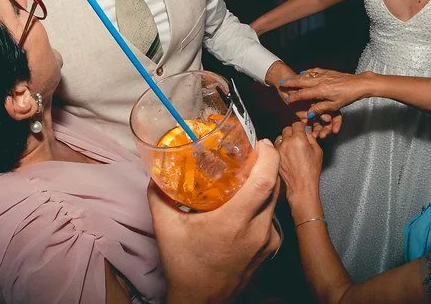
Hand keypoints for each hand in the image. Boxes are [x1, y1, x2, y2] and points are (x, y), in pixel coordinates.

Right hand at [149, 139, 281, 303]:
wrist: (200, 301)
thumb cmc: (184, 266)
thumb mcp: (166, 228)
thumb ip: (159, 196)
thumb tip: (156, 172)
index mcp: (234, 221)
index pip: (264, 181)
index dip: (268, 157)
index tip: (261, 143)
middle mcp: (257, 231)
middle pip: (274, 187)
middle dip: (268, 165)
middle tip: (252, 152)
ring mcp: (267, 242)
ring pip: (274, 202)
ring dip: (265, 184)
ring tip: (248, 175)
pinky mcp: (270, 249)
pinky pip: (271, 218)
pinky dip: (262, 205)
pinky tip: (246, 203)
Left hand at [274, 122, 322, 214]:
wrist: (301, 186)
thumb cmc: (311, 171)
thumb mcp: (317, 151)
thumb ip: (311, 138)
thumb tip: (306, 132)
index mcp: (298, 139)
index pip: (297, 124)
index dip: (301, 126)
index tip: (302, 129)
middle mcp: (287, 143)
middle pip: (287, 129)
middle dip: (293, 132)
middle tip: (298, 138)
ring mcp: (279, 150)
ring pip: (280, 137)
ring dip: (285, 139)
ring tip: (292, 146)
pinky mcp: (275, 156)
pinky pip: (276, 146)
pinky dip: (281, 147)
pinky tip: (287, 153)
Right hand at [279, 68, 368, 117]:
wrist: (359, 84)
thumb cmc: (348, 96)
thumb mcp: (334, 106)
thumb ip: (320, 109)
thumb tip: (309, 114)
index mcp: (320, 90)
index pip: (303, 94)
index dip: (293, 96)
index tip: (286, 98)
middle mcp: (320, 81)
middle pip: (301, 81)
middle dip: (290, 82)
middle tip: (281, 83)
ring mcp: (324, 75)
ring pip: (306, 75)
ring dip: (297, 77)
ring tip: (289, 79)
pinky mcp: (328, 72)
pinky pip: (314, 71)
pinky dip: (307, 72)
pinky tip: (304, 73)